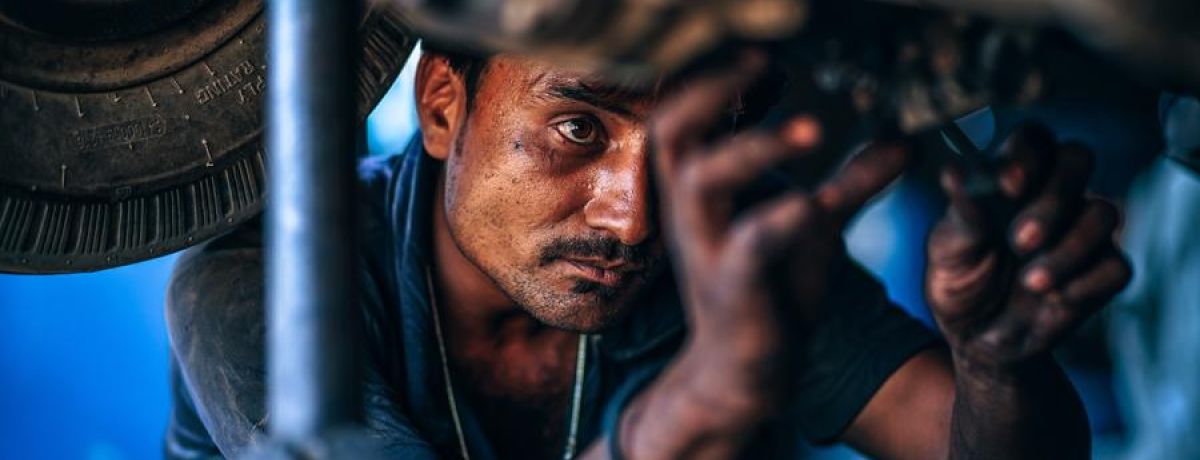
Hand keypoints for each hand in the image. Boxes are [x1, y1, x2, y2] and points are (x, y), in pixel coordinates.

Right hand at [651, 53, 912, 407]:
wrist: (744, 373)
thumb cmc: (769, 291)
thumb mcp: (813, 227)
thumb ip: (850, 182)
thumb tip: (903, 140)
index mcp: (701, 189)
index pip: (684, 114)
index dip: (715, 78)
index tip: (762, 56)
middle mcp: (692, 212)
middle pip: (672, 132)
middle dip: (712, 91)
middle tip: (762, 65)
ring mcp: (707, 249)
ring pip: (701, 181)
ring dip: (755, 146)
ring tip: (814, 128)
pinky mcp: (731, 288)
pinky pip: (747, 245)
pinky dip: (778, 219)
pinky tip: (812, 202)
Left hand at [926, 124, 1132, 375]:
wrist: (976, 339)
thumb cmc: (960, 281)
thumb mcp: (948, 249)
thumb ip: (961, 213)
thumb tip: (954, 173)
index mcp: (1013, 179)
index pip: (1033, 139)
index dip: (1027, 154)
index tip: (1007, 186)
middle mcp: (1054, 195)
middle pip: (1078, 159)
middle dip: (1053, 197)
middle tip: (1019, 239)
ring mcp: (1083, 231)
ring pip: (1104, 213)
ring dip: (1068, 249)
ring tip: (1029, 282)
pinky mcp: (1103, 272)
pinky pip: (1115, 265)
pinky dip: (1082, 284)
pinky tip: (1050, 299)